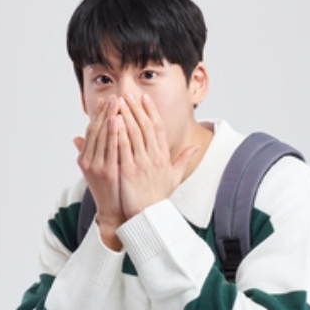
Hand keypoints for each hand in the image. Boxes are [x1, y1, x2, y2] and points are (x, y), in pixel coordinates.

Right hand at [73, 96, 125, 249]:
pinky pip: (111, 148)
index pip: (91, 131)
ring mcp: (97, 166)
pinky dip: (114, 133)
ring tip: (117, 103)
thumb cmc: (109, 190)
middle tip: (113, 97)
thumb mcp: (94, 171)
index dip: (98, 115)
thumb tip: (76, 138)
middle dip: (104, 112)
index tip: (105, 101)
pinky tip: (119, 121)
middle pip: (96, 131)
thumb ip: (87, 153)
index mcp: (85, 159)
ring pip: (102, 137)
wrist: (114, 213)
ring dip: (109, 118)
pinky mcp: (106, 172)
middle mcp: (88, 161)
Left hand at [114, 93, 199, 217]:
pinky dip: (118, 132)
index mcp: (163, 156)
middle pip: (145, 125)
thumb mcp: (175, 177)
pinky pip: (123, 147)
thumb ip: (184, 159)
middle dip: (136, 108)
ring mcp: (142, 163)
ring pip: (134, 133)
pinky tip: (113, 121)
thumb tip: (196, 147)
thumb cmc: (159, 197)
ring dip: (126, 115)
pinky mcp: (129, 170)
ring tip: (118, 102)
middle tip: (128, 94)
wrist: (149, 216)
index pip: (158, 127)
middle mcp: (154, 157)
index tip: (144, 98)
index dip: (151, 111)